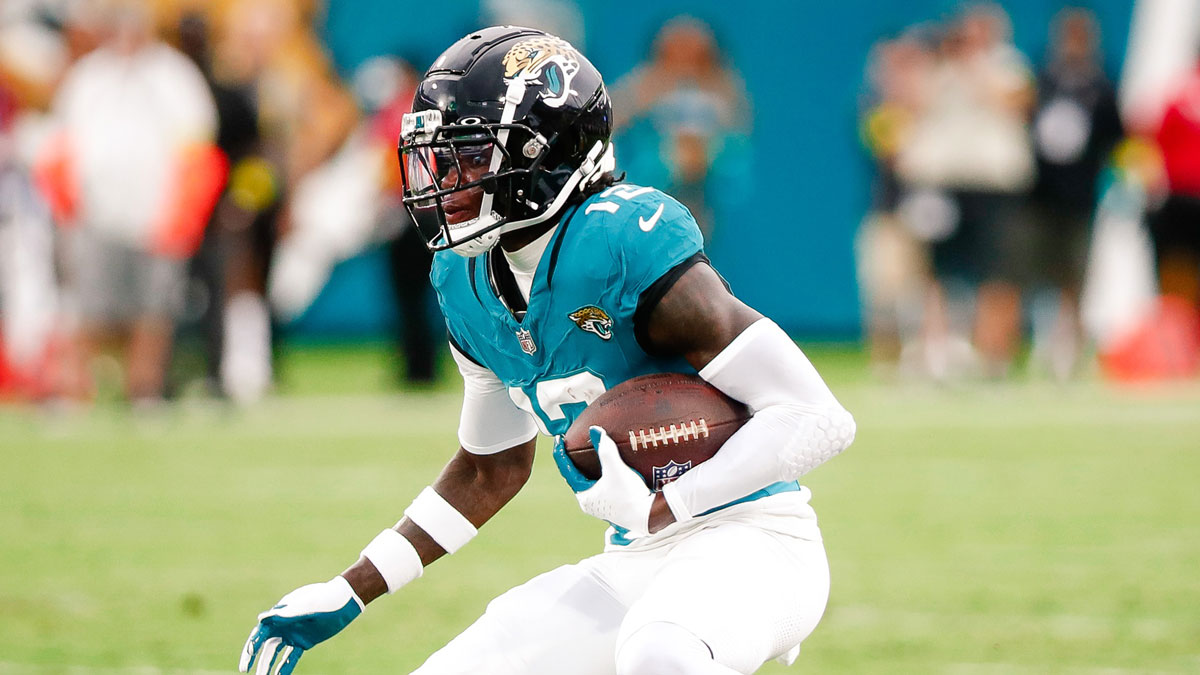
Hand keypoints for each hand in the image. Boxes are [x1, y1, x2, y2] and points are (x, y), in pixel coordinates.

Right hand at [239, 576, 362, 674]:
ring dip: (267, 666)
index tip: (248, 658)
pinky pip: (290, 658)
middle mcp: (283, 626)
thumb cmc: (324, 598)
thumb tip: (261, 618)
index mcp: (280, 614)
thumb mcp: (307, 605)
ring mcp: (292, 635)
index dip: (251, 645)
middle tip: (244, 670)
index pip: (260, 632)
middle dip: (253, 658)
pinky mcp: (303, 642)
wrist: (344, 601)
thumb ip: (286, 613)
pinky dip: (283, 668)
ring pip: (275, 654)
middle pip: (264, 645)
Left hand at [572, 426, 654, 535]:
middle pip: (577, 477)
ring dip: (588, 470)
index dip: (561, 454)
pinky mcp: (613, 506)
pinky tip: (606, 470)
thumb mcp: (616, 469)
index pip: (567, 471)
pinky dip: (600, 477)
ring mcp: (602, 506)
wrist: (650, 516)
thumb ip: (605, 449)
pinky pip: (602, 488)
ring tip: (589, 456)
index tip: (558, 440)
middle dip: (574, 462)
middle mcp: (590, 503)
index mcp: (584, 496)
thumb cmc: (630, 496)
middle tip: (572, 446)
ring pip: (590, 483)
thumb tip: (594, 430)